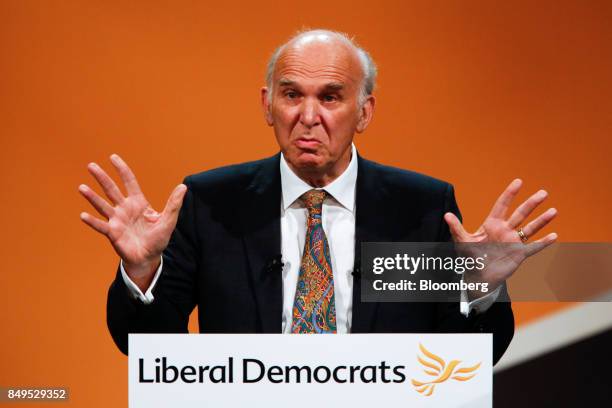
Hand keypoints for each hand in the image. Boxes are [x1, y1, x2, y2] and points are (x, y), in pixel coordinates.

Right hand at [78, 154, 186, 289]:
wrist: (148, 257)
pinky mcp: (113, 233)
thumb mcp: (168, 220)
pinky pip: (101, 226)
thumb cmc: (157, 238)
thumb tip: (183, 186)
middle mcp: (124, 209)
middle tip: (91, 166)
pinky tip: (83, 215)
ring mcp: (117, 220)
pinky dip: (92, 221)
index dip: (121, 169)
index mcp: (138, 203)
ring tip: (81, 187)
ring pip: (103, 206)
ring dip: (92, 197)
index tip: (113, 157)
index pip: (129, 182)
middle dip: (102, 178)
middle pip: (111, 190)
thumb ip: (174, 204)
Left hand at [444, 179, 557, 297]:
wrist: (478, 276)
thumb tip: (446, 215)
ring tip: (553, 210)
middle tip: (543, 193)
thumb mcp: (462, 242)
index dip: (510, 194)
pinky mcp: (519, 254)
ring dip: (542, 220)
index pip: (502, 205)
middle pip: (520, 213)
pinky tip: (554, 236)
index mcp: (492, 224)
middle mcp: (505, 230)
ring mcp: (513, 242)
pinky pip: (533, 247)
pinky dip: (543, 243)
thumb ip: (456, 228)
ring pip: (530, 228)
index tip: (519, 182)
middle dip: (531, 204)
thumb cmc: (469, 257)